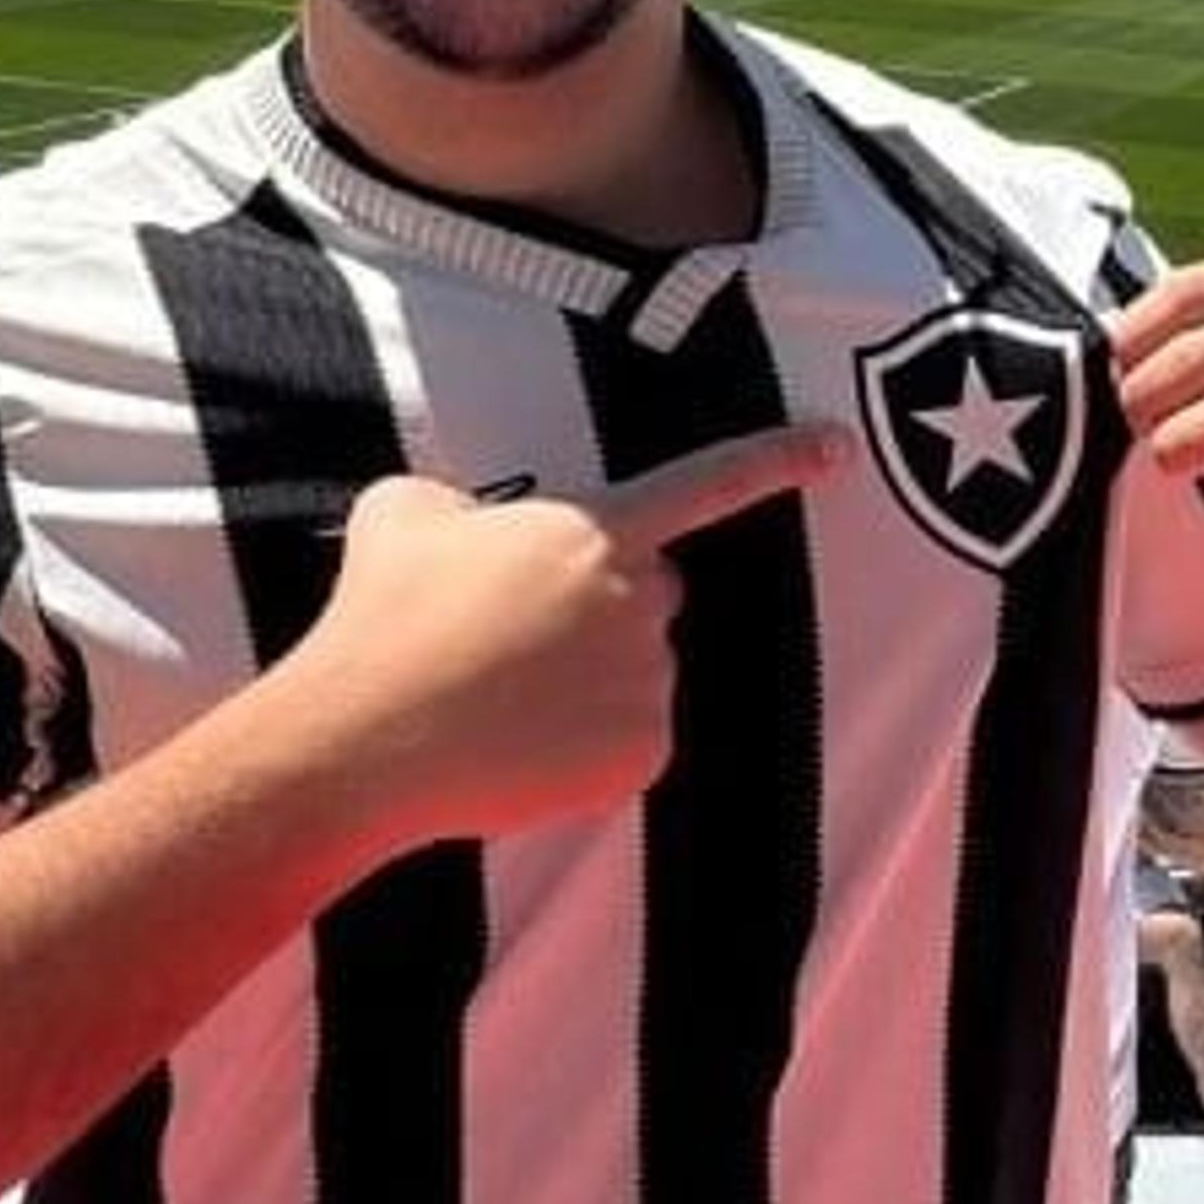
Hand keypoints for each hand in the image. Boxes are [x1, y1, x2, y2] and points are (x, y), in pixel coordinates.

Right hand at [288, 425, 844, 845]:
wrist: (363, 739)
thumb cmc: (379, 618)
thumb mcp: (404, 511)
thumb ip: (464, 502)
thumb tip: (466, 526)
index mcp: (592, 530)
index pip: (705, 484)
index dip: (777, 459)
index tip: (840, 447)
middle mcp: (638, 601)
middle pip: (650, 591)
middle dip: (601, 605)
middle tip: (513, 636)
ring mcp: (647, 683)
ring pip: (637, 671)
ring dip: (585, 678)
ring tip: (496, 694)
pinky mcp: (643, 757)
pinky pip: (629, 740)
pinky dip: (584, 745)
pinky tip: (517, 743)